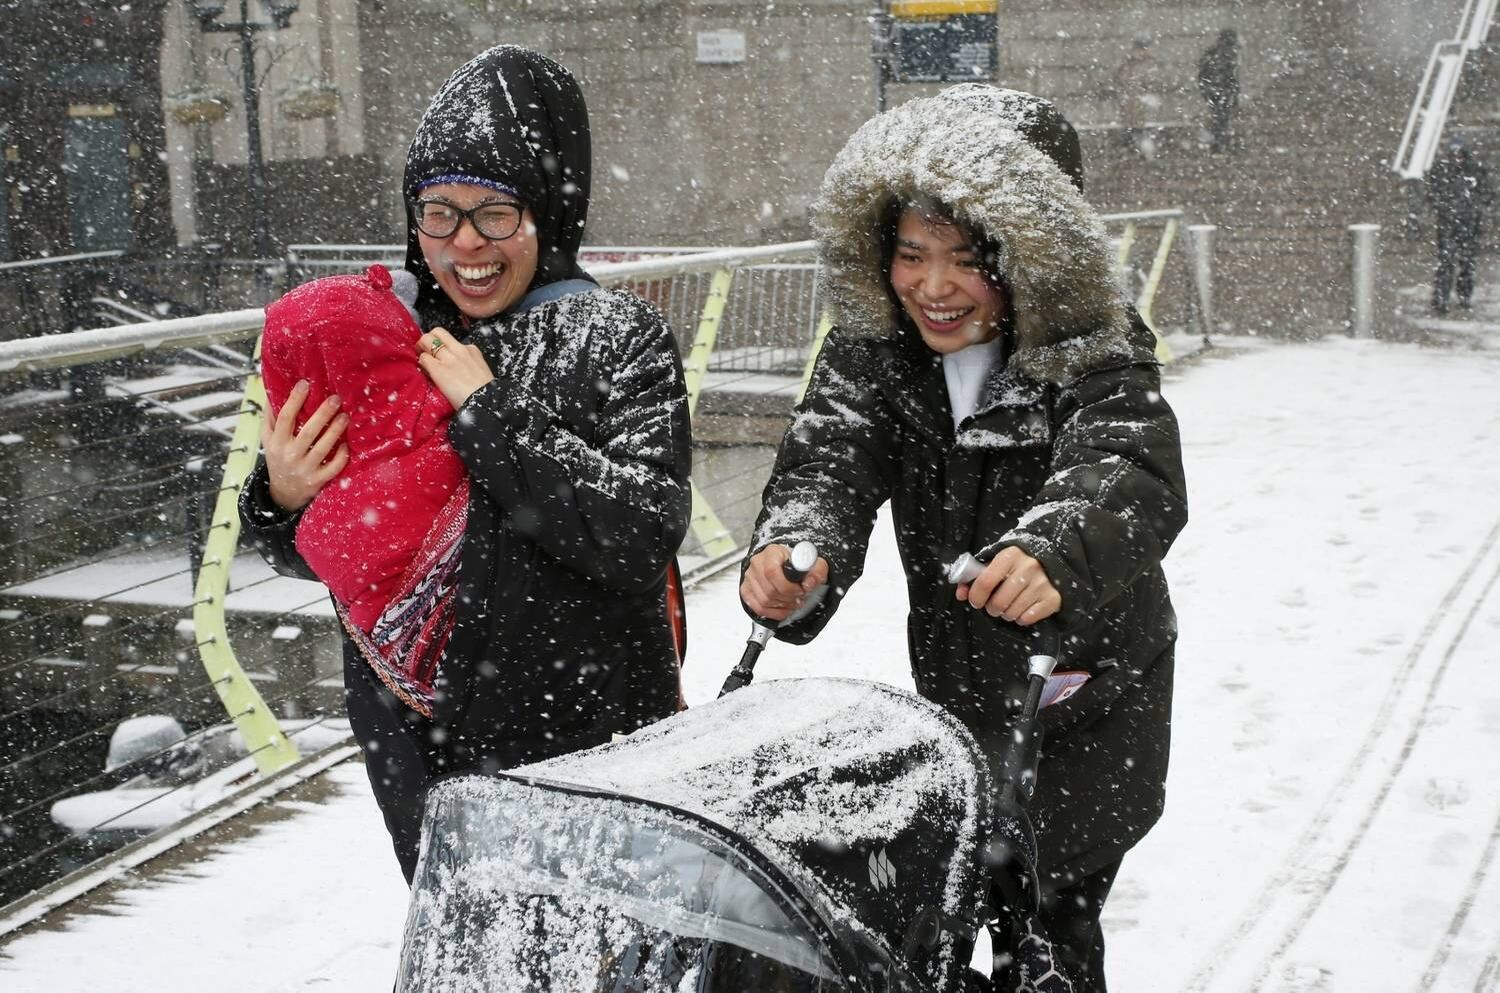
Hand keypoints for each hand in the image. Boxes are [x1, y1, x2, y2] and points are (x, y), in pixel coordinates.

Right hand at [262, 380, 348, 511]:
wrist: (283, 492)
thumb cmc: (278, 457)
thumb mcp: (268, 439)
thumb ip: (270, 418)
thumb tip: (273, 391)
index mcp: (276, 442)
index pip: (285, 418)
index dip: (294, 400)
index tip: (305, 384)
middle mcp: (290, 454)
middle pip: (308, 431)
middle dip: (322, 413)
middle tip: (335, 398)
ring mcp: (305, 468)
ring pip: (323, 448)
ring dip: (335, 431)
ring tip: (345, 416)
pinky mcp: (317, 480)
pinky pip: (333, 468)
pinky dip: (341, 456)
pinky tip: (346, 444)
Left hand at [417, 327, 494, 409]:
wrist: (486, 401)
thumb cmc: (484, 393)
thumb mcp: (480, 371)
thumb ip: (467, 364)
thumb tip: (453, 368)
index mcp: (471, 350)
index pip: (451, 340)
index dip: (442, 346)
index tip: (440, 354)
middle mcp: (459, 350)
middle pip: (437, 331)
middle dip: (428, 339)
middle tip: (424, 350)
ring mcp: (448, 358)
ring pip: (426, 340)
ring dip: (421, 348)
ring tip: (422, 359)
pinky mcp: (438, 369)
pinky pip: (423, 358)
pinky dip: (421, 363)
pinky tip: (424, 371)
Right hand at [740, 544, 829, 621]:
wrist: (785, 562)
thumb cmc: (796, 562)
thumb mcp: (813, 562)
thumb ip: (817, 571)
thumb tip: (810, 583)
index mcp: (772, 552)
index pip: (772, 571)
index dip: (788, 586)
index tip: (801, 589)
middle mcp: (758, 563)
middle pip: (770, 589)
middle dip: (789, 598)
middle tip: (800, 596)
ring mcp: (750, 577)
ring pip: (764, 600)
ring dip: (783, 605)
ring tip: (793, 601)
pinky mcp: (747, 590)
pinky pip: (758, 608)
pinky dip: (774, 612)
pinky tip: (784, 607)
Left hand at [955, 546, 1060, 625]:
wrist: (1052, 559)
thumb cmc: (1017, 564)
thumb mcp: (996, 562)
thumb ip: (975, 576)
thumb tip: (961, 593)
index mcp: (1010, 555)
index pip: (985, 582)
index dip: (976, 596)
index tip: (976, 601)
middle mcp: (1028, 567)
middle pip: (998, 602)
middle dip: (991, 608)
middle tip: (994, 605)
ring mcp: (1042, 583)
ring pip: (1012, 613)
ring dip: (1006, 614)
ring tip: (1009, 605)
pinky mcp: (1053, 597)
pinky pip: (1028, 618)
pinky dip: (1022, 618)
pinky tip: (1023, 608)